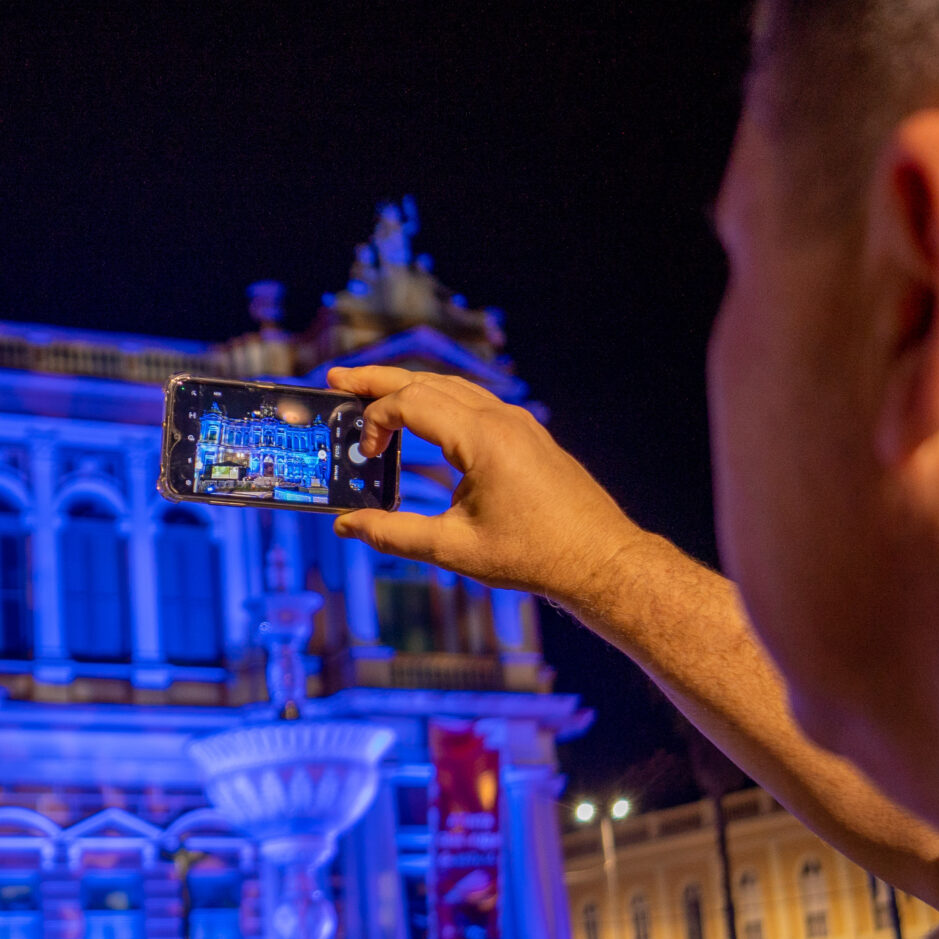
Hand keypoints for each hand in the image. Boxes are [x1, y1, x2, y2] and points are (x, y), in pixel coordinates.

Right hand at [328, 365, 651, 611]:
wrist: (600, 559)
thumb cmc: (534, 556)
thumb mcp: (454, 549)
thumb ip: (393, 534)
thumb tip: (346, 525)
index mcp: (484, 438)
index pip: (412, 402)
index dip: (376, 420)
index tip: (364, 454)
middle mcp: (502, 419)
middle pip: (428, 382)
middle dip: (380, 380)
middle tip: (337, 379)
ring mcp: (518, 423)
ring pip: (452, 388)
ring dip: (409, 388)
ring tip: (372, 393)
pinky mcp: (526, 436)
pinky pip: (474, 404)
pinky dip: (438, 403)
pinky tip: (422, 419)